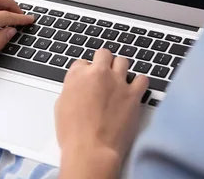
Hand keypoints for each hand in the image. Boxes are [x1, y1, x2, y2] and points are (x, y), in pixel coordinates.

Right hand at [55, 49, 148, 178]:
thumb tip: (77, 88)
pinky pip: (142, 79)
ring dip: (120, 69)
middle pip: (103, 54)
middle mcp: (98, 74)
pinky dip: (139, 83)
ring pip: (123, 61)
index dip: (85, 71)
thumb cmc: (73, 134)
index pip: (82, 62)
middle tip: (104, 74)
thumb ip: (71, 90)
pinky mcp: (133, 94)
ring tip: (119, 81)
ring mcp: (117, 82)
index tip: (88, 79)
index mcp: (77, 75)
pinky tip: (135, 89)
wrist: (92, 150)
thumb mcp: (61, 106)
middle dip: (103, 62)